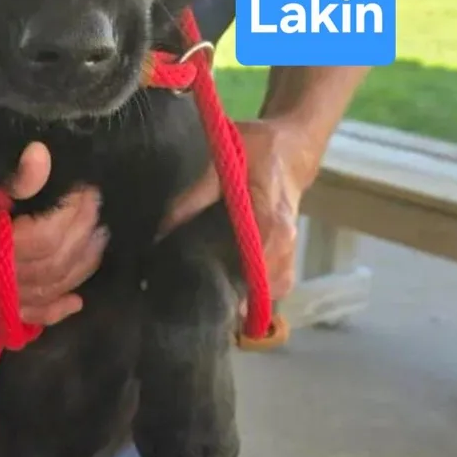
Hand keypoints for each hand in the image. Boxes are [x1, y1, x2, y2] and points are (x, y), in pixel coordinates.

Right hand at [0, 142, 107, 325]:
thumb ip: (12, 179)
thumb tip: (41, 154)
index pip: (37, 241)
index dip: (69, 216)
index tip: (85, 191)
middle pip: (48, 267)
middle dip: (80, 235)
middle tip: (96, 207)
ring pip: (47, 292)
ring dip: (80, 266)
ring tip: (98, 236)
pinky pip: (31, 317)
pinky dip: (56, 309)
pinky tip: (77, 300)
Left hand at [161, 119, 310, 301]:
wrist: (292, 146)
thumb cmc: (259, 148)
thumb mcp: (226, 160)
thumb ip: (196, 194)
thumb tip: (163, 228)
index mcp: (272, 217)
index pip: (259, 262)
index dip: (238, 285)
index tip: (215, 302)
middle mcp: (286, 239)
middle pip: (270, 284)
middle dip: (242, 300)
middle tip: (204, 309)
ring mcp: (291, 246)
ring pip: (277, 287)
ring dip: (252, 300)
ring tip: (217, 308)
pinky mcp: (288, 250)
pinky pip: (279, 281)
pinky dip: (261, 292)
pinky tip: (235, 295)